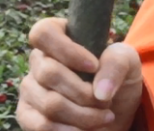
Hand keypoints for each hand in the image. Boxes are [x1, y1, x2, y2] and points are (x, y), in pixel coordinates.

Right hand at [17, 17, 142, 130]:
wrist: (114, 110)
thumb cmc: (116, 78)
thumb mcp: (126, 62)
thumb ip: (116, 65)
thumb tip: (100, 92)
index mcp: (58, 36)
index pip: (43, 33)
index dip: (66, 50)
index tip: (94, 65)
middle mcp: (38, 61)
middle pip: (49, 73)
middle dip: (85, 93)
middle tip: (106, 102)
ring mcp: (30, 88)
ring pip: (50, 104)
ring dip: (84, 116)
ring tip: (104, 118)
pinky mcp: (27, 115)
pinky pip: (41, 126)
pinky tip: (87, 130)